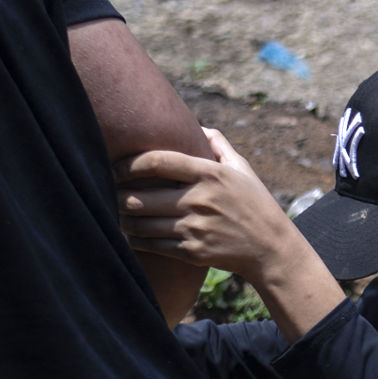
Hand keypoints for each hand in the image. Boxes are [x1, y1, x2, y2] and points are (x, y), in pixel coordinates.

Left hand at [117, 131, 308, 283]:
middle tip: (106, 191)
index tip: (115, 166)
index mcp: (209, 173)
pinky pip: (151, 245)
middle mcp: (200, 200)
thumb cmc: (255, 204)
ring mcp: (195, 228)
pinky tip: (128, 234)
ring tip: (113, 212)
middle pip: (141, 195)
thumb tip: (200, 126)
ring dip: (121, 218)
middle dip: (116, 194)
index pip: (157, 161)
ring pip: (141, 223)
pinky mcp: (192, 252)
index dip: (128, 163)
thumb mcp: (242, 170)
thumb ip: (219, 146)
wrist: (271, 249)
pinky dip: (134, 240)